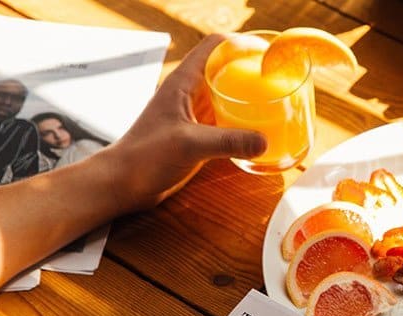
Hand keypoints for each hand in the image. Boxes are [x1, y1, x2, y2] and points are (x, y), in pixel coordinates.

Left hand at [105, 34, 266, 212]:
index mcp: (184, 82)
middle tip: (278, 81)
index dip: (241, 44)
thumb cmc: (144, 156)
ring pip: (228, 97)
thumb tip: (263, 141)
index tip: (266, 55)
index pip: (215, 47)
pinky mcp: (198, 136)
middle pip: (226, 70)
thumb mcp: (189, 144)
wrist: (124, 183)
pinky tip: (259, 134)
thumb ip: (227, 141)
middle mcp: (191, 94)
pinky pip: (227, 122)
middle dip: (251, 72)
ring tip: (275, 104)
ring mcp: (195, 115)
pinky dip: (244, 124)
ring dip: (249, 99)